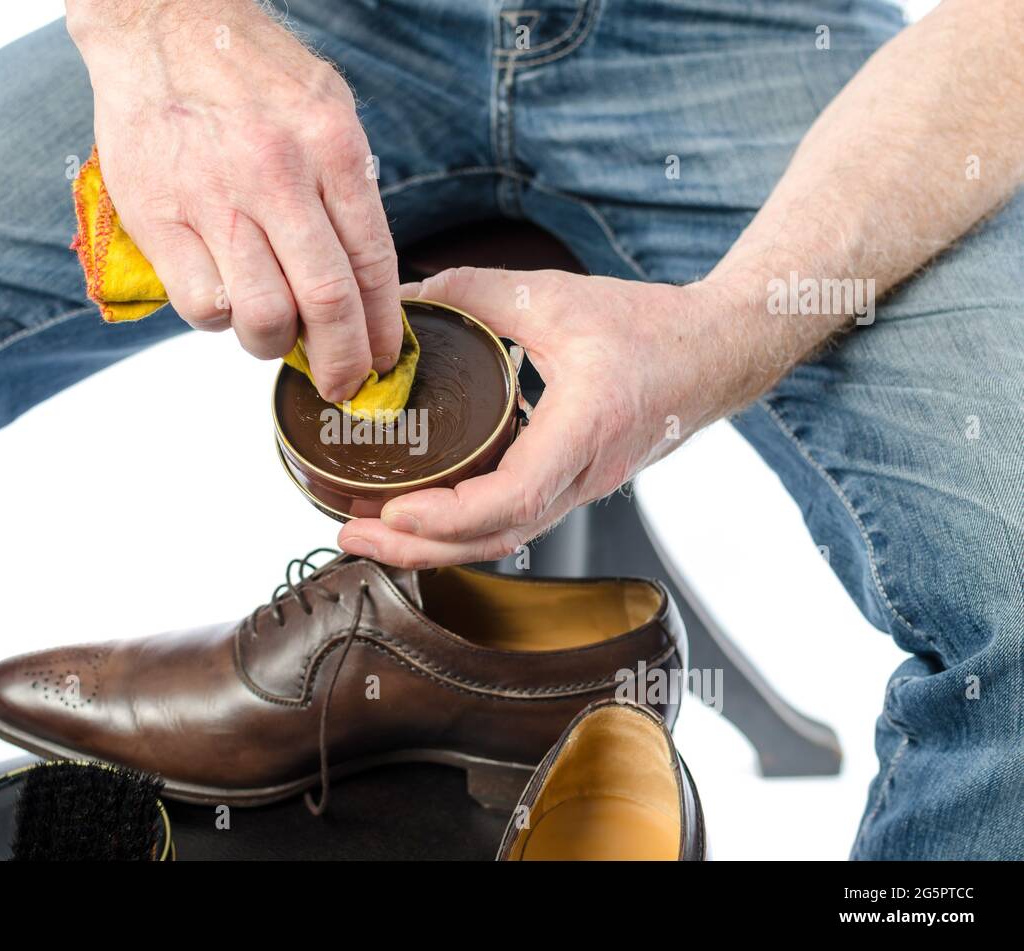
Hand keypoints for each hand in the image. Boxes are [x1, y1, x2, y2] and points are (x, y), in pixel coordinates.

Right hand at [68, 0, 401, 401]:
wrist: (160, 22)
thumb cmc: (247, 70)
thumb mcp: (325, 108)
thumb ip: (347, 187)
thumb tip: (364, 278)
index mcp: (332, 146)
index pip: (373, 265)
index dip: (383, 329)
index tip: (384, 359)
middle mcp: (278, 174)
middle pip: (326, 302)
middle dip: (342, 362)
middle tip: (342, 384)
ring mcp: (215, 198)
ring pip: (262, 315)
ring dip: (275, 345)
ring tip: (274, 336)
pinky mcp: (159, 218)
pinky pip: (202, 305)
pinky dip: (220, 321)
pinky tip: (226, 298)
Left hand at [337, 267, 761, 567]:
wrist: (715, 354)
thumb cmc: (650, 329)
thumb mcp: (555, 296)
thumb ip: (475, 292)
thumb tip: (404, 298)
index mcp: (584, 428)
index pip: (512, 498)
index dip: (447, 516)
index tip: (393, 508)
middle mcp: (582, 474)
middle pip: (493, 539)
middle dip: (416, 548)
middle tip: (350, 533)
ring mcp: (578, 489)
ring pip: (500, 540)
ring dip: (431, 546)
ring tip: (369, 531)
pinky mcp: (570, 486)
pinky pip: (511, 522)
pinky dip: (458, 529)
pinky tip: (418, 513)